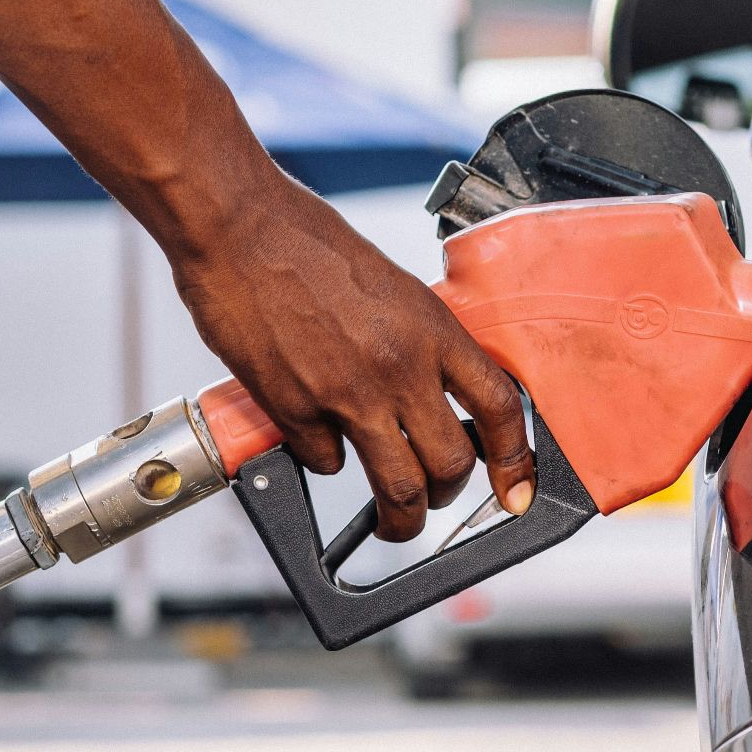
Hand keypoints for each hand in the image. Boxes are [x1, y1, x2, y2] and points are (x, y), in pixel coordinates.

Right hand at [171, 171, 536, 540]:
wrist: (237, 228)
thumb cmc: (306, 243)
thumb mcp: (390, 287)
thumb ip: (417, 342)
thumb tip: (434, 392)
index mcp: (432, 328)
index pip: (500, 408)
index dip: (514, 460)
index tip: (514, 489)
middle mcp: (399, 366)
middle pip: (451, 464)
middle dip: (446, 496)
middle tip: (434, 500)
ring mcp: (347, 394)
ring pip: (398, 487)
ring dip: (399, 518)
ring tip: (392, 522)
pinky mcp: (294, 411)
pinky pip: (325, 463)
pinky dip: (325, 459)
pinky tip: (315, 435)